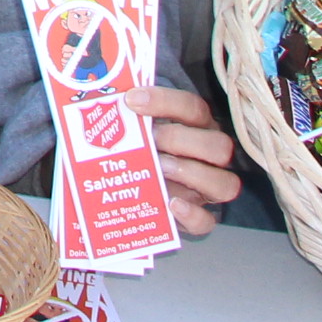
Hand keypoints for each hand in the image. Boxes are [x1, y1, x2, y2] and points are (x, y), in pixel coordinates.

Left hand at [127, 87, 241, 235]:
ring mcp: (209, 188)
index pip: (194, 108)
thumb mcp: (136, 128)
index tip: (132, 100)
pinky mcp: (199, 217)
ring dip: (191, 174)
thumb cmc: (139, 146)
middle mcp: (210, 156)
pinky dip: (192, 215)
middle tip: (150, 139)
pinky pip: (208, 221)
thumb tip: (96, 106)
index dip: (165, 101)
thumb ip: (126, 118)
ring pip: (225, 184)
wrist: (140, 181)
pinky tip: (170, 203)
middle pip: (220, 146)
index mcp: (197, 127)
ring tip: (159, 168)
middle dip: (181, 140)